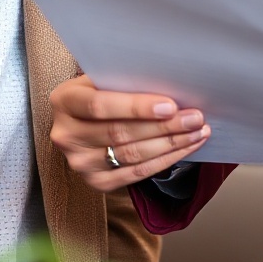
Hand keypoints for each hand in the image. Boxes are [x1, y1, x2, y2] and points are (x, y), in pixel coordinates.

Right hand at [50, 75, 209, 190]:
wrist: (81, 123)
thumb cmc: (98, 93)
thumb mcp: (100, 79)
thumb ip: (123, 80)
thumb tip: (170, 79)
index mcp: (65, 101)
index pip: (100, 106)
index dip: (136, 107)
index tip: (170, 105)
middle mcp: (67, 135)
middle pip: (120, 133)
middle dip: (163, 126)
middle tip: (194, 118)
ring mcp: (80, 163)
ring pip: (132, 155)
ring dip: (170, 144)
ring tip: (197, 132)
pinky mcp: (96, 182)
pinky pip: (136, 174)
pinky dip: (165, 160)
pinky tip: (185, 148)